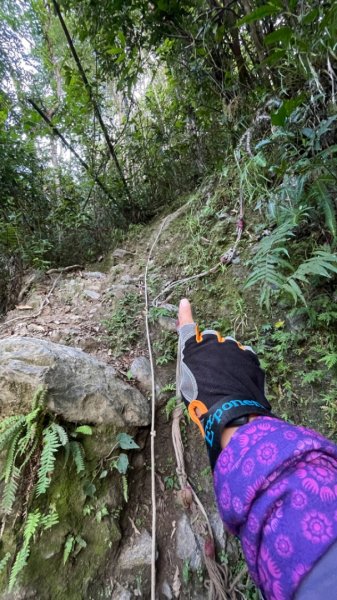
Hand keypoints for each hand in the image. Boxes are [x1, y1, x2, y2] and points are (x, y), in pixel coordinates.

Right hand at [177, 298, 272, 468]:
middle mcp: (213, 342)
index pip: (187, 327)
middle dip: (213, 349)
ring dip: (229, 359)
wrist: (229, 409)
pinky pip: (244, 356)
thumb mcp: (187, 384)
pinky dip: (243, 365)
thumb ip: (192, 367)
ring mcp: (233, 347)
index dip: (185, 314)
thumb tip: (199, 363)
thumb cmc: (202, 400)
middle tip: (214, 371)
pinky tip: (240, 381)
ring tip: (229, 381)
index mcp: (194, 348)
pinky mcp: (249, 355)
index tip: (185, 302)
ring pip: (230, 348)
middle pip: (213, 339)